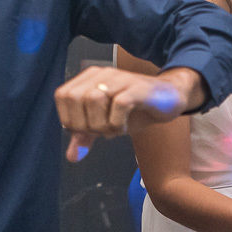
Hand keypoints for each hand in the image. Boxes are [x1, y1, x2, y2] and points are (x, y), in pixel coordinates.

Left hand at [56, 65, 201, 160]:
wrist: (169, 98)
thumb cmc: (135, 110)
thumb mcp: (106, 124)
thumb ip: (87, 136)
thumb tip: (72, 157)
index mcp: (90, 78)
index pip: (62, 95)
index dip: (69, 118)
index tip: (86, 131)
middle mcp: (103, 74)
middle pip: (75, 98)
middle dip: (84, 123)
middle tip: (101, 132)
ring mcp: (121, 79)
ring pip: (94, 99)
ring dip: (101, 124)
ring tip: (113, 130)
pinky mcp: (138, 88)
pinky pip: (119, 104)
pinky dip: (117, 123)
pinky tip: (124, 128)